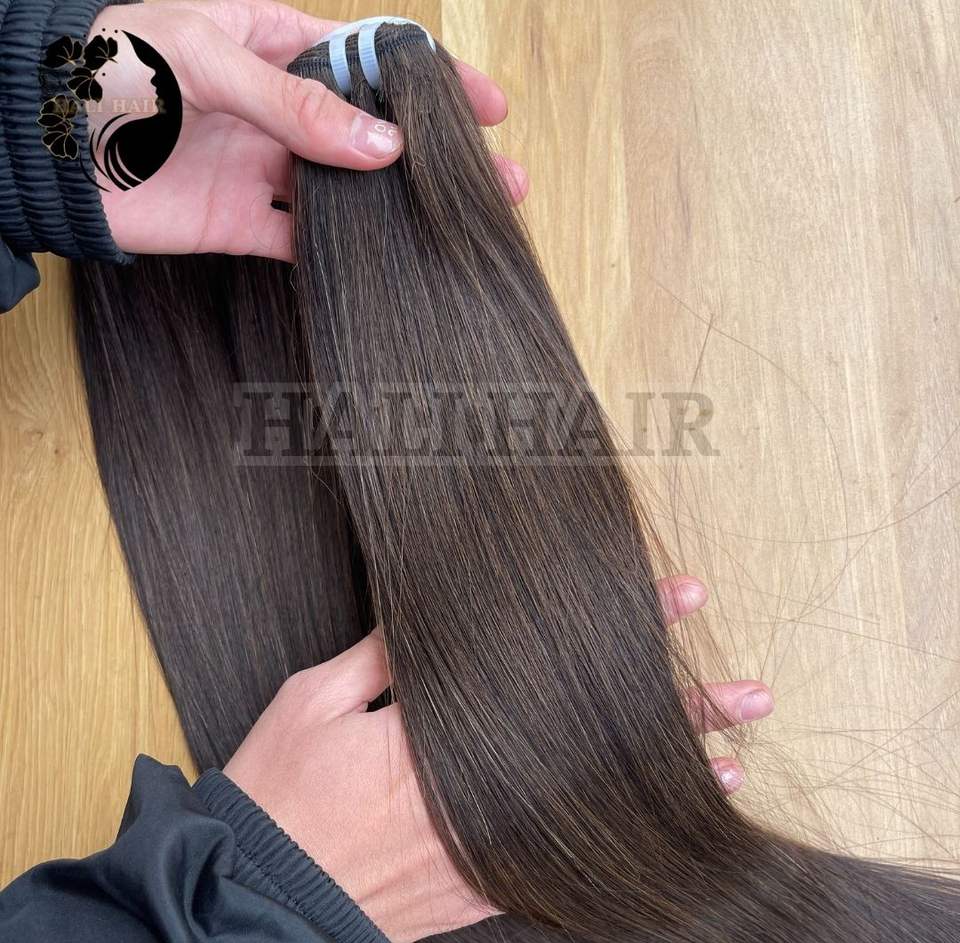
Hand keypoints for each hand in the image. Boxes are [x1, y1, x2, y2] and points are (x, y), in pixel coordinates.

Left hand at [87, 0, 526, 260]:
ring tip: (457, 225)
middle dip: (435, 157)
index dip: (434, 83)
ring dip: (401, 209)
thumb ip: (294, 106)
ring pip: (350, 192)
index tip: (489, 108)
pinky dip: (347, 251)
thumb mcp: (204, 59)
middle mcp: (278, 109)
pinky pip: (308, 239)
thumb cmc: (105, 69)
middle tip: (497, 183)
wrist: (39, 147)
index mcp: (273, 43)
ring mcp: (265, 168)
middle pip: (374, 134)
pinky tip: (392, 261)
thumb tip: (381, 147)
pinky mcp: (245, 223)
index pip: (371, 61)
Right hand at [223, 576, 771, 942]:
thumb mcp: (314, 701)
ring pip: (592, 807)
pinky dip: (617, 838)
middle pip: (597, 744)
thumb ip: (385, 659)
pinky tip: (656, 822)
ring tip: (732, 753)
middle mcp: (478, 798)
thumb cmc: (280, 791)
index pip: (553, 671)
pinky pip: (560, 863)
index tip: (678, 598)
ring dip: (667, 777)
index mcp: (439, 740)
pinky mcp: (477, 886)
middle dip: (679, 711)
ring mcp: (483, 850)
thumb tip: (440, 618)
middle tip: (751, 690)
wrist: (254, 896)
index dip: (622, 630)